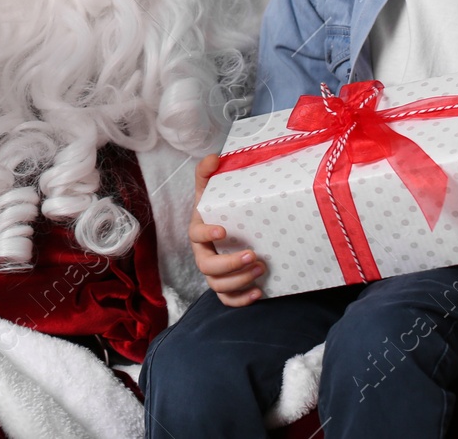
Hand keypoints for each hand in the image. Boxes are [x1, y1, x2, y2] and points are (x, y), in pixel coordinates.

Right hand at [188, 153, 266, 306]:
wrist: (228, 227)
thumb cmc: (219, 209)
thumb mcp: (211, 189)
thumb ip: (207, 172)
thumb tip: (214, 157)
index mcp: (199, 231)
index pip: (196, 235)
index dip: (207, 234)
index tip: (224, 230)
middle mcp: (203, 254)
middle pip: (208, 268)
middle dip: (230, 265)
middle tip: (254, 256)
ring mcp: (213, 273)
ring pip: (218, 286)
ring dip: (239, 281)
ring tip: (261, 269)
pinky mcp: (225, 286)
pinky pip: (227, 300)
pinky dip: (241, 300)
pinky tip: (258, 293)